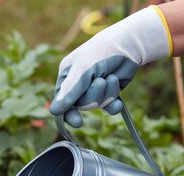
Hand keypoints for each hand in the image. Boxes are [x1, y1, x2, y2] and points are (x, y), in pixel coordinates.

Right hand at [49, 6, 171, 126]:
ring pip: (97, 105)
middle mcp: (78, 84)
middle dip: (94, 96)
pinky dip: (114, 103)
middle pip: (82, 105)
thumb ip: (70, 91)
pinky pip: (108, 108)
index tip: (77, 122)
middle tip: (101, 81)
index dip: (68, 112)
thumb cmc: (102, 52)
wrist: (129, 46)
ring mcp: (94, 89)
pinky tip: (118, 96)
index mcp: (67, 76)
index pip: (62, 101)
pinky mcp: (108, 93)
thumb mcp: (83, 69)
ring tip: (111, 77)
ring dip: (107, 94)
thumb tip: (54, 111)